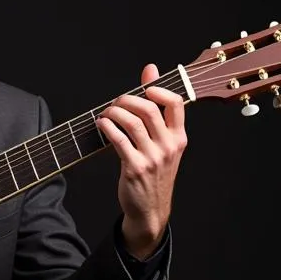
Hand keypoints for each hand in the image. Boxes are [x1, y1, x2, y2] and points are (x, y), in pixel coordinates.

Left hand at [95, 63, 187, 257]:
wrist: (150, 209)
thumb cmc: (155, 173)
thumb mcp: (162, 143)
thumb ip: (157, 108)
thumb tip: (150, 69)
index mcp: (179, 138)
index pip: (176, 103)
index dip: (158, 89)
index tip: (144, 89)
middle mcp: (168, 147)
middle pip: (148, 109)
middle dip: (126, 100)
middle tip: (116, 103)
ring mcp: (152, 158)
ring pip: (131, 122)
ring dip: (113, 112)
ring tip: (106, 114)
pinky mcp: (135, 168)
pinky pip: (118, 140)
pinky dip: (106, 127)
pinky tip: (101, 124)